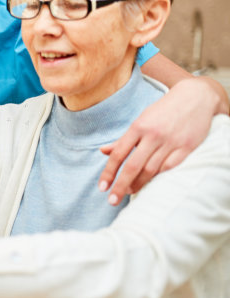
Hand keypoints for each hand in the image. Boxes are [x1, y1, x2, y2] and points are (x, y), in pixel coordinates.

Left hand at [98, 77, 216, 203]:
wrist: (195, 97)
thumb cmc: (163, 111)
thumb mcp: (141, 120)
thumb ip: (123, 139)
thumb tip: (102, 151)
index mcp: (138, 127)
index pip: (118, 154)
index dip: (109, 172)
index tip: (102, 187)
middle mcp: (153, 135)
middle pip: (133, 166)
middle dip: (120, 185)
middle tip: (112, 200)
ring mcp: (170, 142)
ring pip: (151, 169)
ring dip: (138, 184)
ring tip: (129, 192)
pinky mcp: (186, 147)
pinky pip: (170, 167)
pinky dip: (159, 177)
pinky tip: (151, 184)